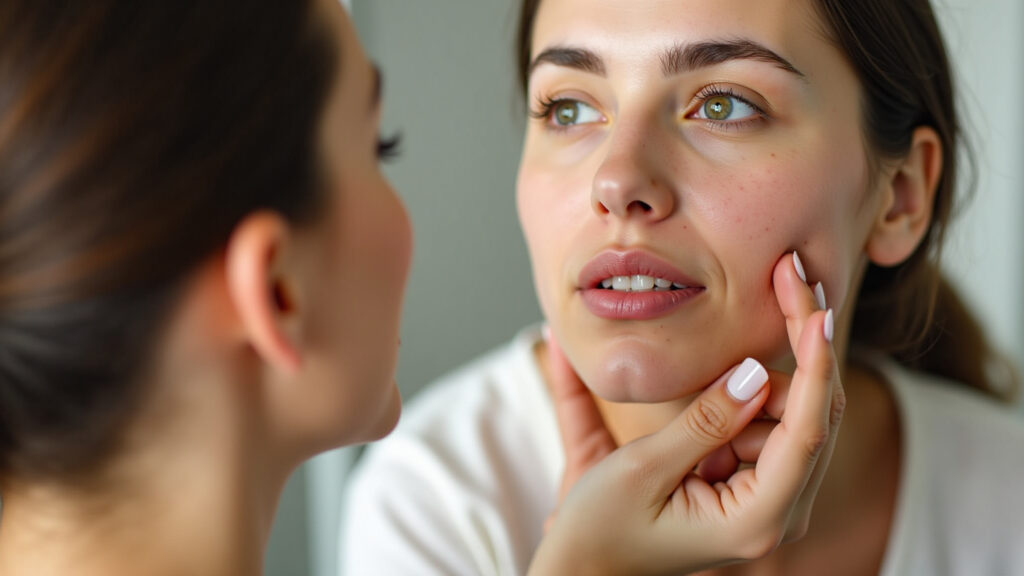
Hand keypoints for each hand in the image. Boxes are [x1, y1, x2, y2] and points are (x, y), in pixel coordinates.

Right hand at [529, 252, 843, 575]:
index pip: (806, 428)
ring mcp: (764, 502)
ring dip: (746, 389)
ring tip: (685, 413)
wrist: (581, 573)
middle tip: (778, 281)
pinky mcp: (746, 488)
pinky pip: (755, 428)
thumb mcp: (641, 468)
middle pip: (807, 415)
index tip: (816, 305)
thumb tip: (756, 371)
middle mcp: (775, 514)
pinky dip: (732, 403)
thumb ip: (705, 420)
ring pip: (783, 417)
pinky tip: (690, 415)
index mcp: (755, 520)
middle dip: (790, 356)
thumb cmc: (599, 531)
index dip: (816, 361)